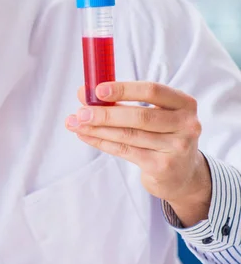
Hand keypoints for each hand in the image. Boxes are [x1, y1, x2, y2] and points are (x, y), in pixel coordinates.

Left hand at [65, 81, 211, 226]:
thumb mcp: (151, 114)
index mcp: (184, 103)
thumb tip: (83, 93)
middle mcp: (186, 124)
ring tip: (76, 124)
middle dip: (105, 113)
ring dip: (98, 129)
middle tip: (80, 112)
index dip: (123, 89)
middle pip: (139, 116)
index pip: (152, 91)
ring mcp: (177, 147)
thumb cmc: (161, 135)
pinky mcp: (163, 166)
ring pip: (129, 135)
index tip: (97, 90)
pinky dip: (102, 142)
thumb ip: (119, 102)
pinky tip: (86, 136)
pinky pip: (125, 151)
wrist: (182, 174)